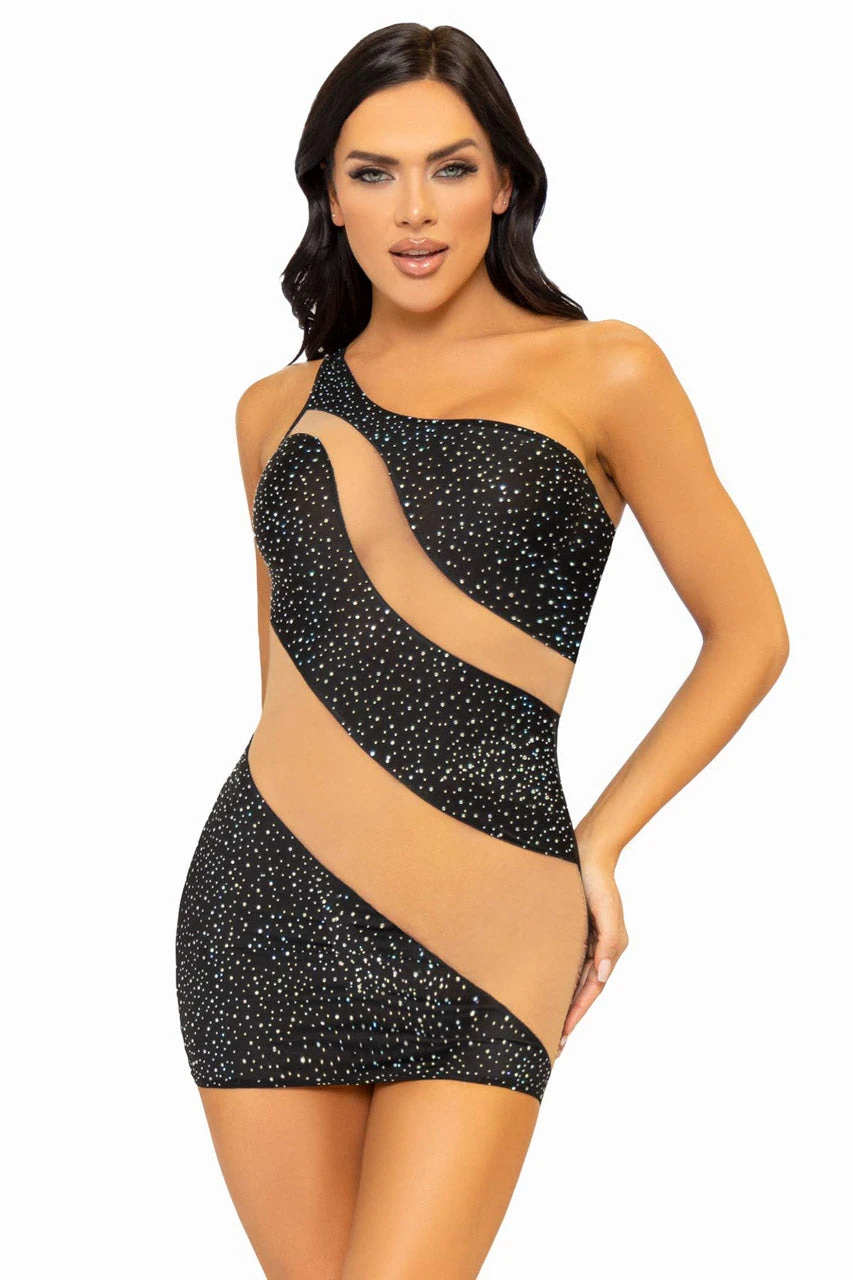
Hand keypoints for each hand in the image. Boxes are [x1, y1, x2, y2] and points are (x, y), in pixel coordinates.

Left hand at [555, 854, 628, 1056]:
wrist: (586, 853)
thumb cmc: (598, 881)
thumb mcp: (608, 911)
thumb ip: (610, 943)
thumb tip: (603, 972)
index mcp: (607, 951)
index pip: (589, 991)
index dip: (575, 1015)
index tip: (561, 1036)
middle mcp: (594, 951)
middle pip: (578, 992)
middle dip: (566, 1018)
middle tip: (550, 1046)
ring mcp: (580, 943)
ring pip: (568, 982)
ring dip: (558, 1004)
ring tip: (542, 1027)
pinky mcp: (566, 933)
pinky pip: (560, 964)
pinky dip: (552, 982)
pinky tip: (538, 992)